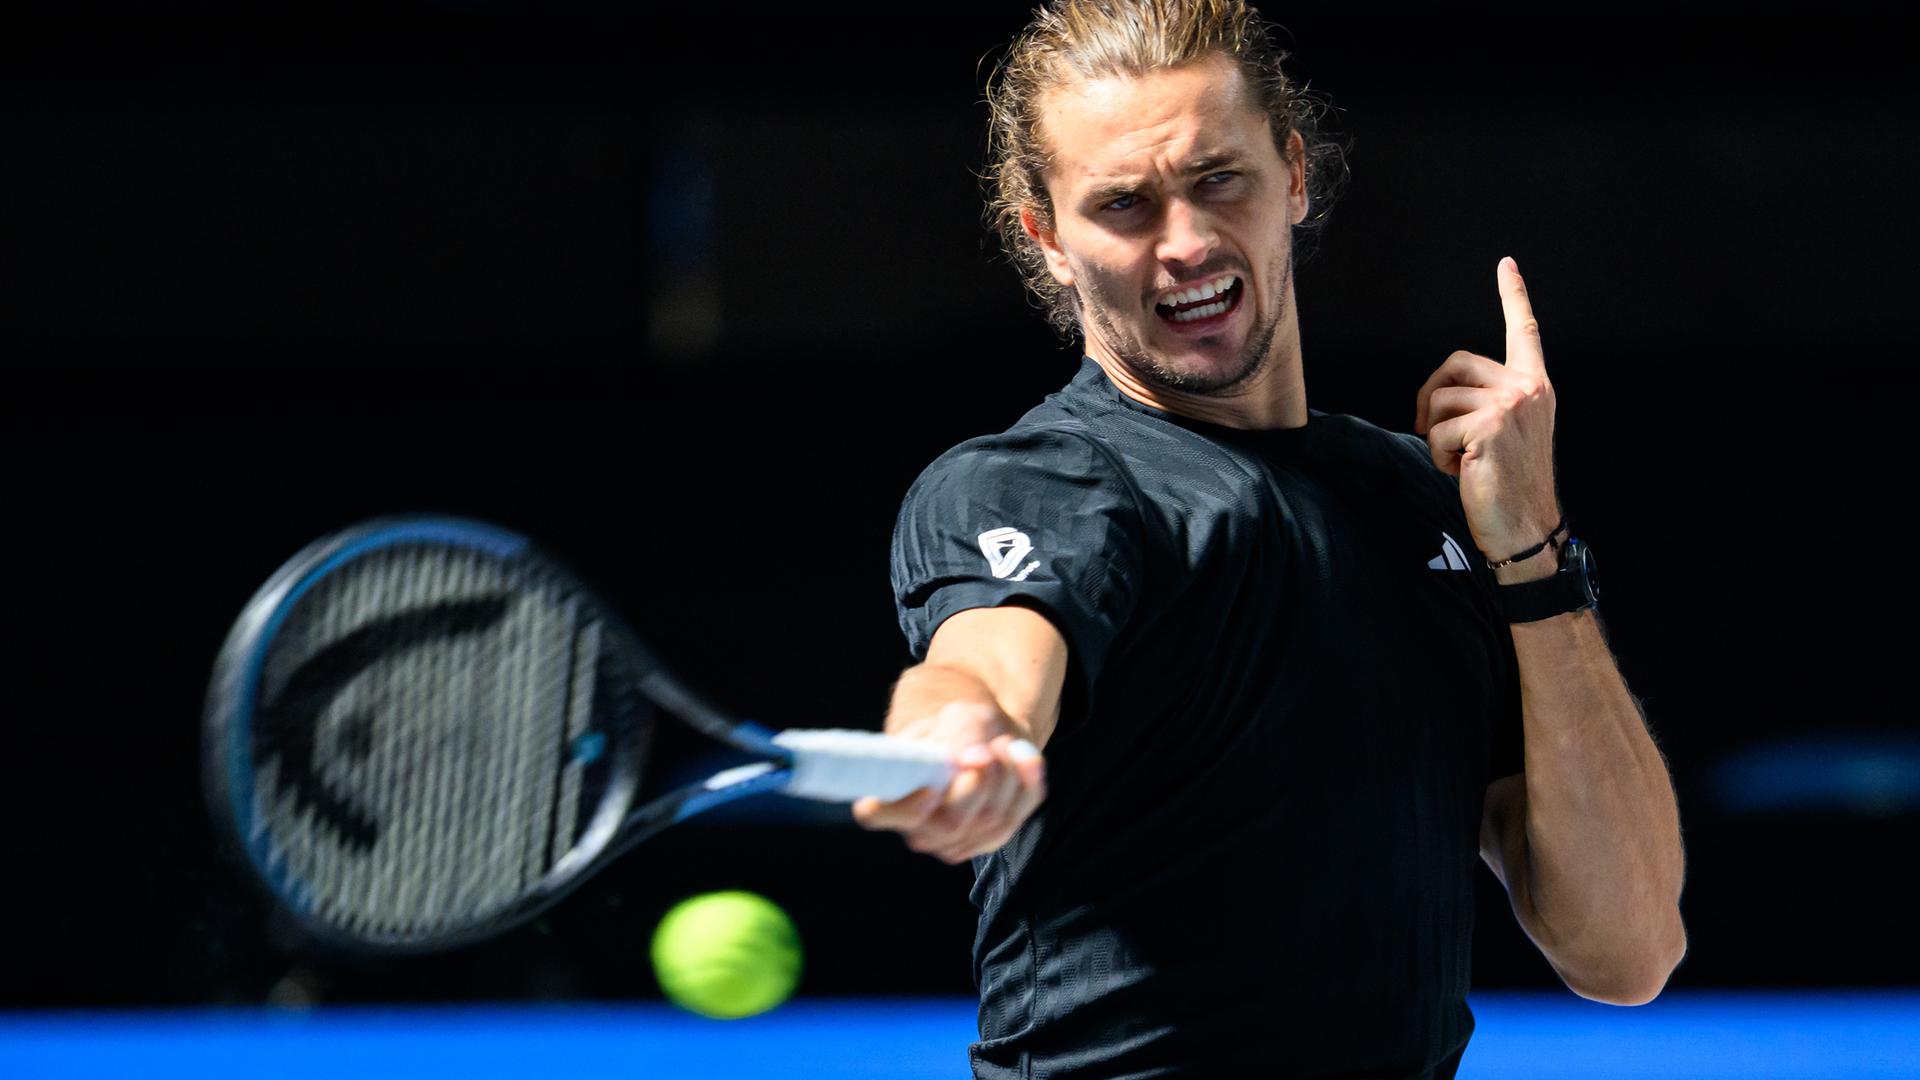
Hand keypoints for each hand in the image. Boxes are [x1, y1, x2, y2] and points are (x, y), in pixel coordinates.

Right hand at [850, 701, 1046, 864]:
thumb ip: (960, 737)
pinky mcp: (990, 840)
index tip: (933, 785)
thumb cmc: (957, 728)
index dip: (904, 806)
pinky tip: (1023, 758)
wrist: (986, 737)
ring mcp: (956, 841)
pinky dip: (1027, 784)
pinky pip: (1016, 817)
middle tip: (989, 747)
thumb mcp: (957, 719)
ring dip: (1007, 776)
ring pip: (990, 822)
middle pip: (951, 824)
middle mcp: (919, 827)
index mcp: (890, 795)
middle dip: (980, 781)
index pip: (876, 813)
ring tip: (1003, 744)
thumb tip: (973, 760)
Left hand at [1414, 257, 1563, 572]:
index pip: (1525, 332)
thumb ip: (1487, 402)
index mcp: (1535, 386)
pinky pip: (1437, 430)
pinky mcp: (1490, 425)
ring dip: (1436, 434)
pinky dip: (1438, 455)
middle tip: (1430, 429)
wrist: (1525, 527)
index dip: (1514, 296)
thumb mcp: (1504, 433)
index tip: (1506, 264)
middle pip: (1454, 363)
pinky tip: (1462, 472)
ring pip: (1440, 399)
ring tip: (1461, 460)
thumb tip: (1441, 394)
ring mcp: (1511, 404)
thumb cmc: (1507, 484)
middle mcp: (1528, 387)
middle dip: (1430, 395)